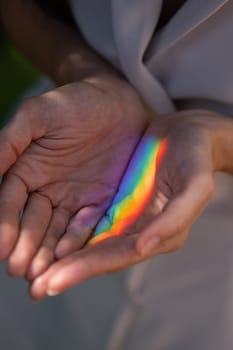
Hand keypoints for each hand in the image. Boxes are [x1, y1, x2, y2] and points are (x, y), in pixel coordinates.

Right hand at [0, 74, 147, 277]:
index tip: (3, 248)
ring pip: (58, 231)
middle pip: (33, 224)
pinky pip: (88, 225)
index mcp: (27, 171)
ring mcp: (75, 198)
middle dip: (26, 248)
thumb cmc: (73, 102)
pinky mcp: (101, 201)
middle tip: (22, 272)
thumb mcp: (37, 116)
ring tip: (42, 276)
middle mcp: (48, 191)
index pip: (10, 204)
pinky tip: (71, 258)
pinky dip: (78, 242)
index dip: (6, 225)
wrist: (116, 100)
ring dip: (49, 254)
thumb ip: (9, 143)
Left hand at [29, 110, 222, 299]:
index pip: (119, 256)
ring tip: (28, 270)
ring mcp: (123, 216)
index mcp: (159, 233)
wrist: (187, 134)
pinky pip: (85, 218)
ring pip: (87, 241)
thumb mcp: (194, 186)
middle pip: (98, 255)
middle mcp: (138, 231)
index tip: (55, 281)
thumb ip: (174, 218)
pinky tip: (42, 237)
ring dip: (59, 257)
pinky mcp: (112, 201)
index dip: (87, 269)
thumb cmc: (195, 158)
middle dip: (66, 271)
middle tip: (34, 287)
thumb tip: (144, 246)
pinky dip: (64, 231)